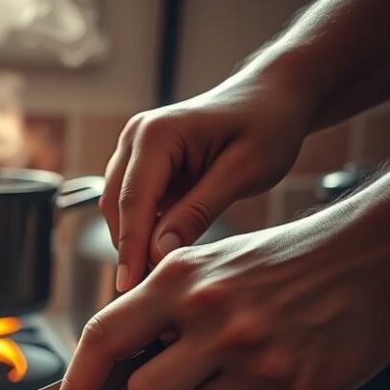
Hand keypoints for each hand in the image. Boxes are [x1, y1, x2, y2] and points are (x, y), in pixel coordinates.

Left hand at [49, 201, 389, 389]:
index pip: (103, 338)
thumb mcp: (207, 267)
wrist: (374, 256)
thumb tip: (102, 379)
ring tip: (220, 380)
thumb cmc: (279, 264)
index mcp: (179, 278)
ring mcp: (254, 354)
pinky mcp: (294, 388)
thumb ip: (155, 313)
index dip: (74, 389)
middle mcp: (212, 316)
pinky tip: (252, 389)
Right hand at [104, 77, 312, 291]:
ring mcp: (134, 149)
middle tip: (146, 293)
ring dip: (134, 240)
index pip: (132, 200)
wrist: (273, 97)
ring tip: (155, 280)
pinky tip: (164, 255)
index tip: (128, 287)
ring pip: (119, 207)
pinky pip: (134, 203)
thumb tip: (158, 252)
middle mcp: (135, 137)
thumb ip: (198, 211)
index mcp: (156, 133)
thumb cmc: (267, 124)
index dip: (130, 247)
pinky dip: (144, 229)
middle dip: (128, 248)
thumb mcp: (243, 171)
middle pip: (116, 206)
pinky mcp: (143, 163)